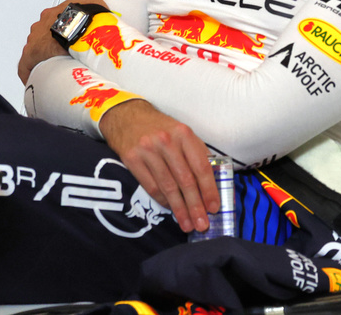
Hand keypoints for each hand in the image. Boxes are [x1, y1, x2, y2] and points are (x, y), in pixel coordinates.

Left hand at [17, 0, 108, 83]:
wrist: (83, 27)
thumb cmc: (87, 15)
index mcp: (52, 15)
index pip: (48, 24)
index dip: (55, 33)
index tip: (62, 41)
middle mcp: (41, 26)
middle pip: (40, 37)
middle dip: (48, 47)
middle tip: (60, 57)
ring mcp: (35, 40)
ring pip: (34, 51)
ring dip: (42, 60)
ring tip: (54, 71)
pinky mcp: (32, 55)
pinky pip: (26, 66)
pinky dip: (29, 73)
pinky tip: (36, 81)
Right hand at [98, 98, 218, 234]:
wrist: (126, 116)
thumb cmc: (160, 128)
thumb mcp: (181, 133)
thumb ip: (197, 154)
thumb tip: (212, 184)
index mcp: (183, 134)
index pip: (201, 166)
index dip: (209, 190)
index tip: (214, 208)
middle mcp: (166, 141)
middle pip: (185, 180)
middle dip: (195, 206)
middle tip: (202, 225)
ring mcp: (147, 150)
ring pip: (168, 187)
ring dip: (179, 209)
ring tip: (187, 224)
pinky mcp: (131, 158)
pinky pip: (151, 186)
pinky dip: (162, 201)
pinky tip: (170, 208)